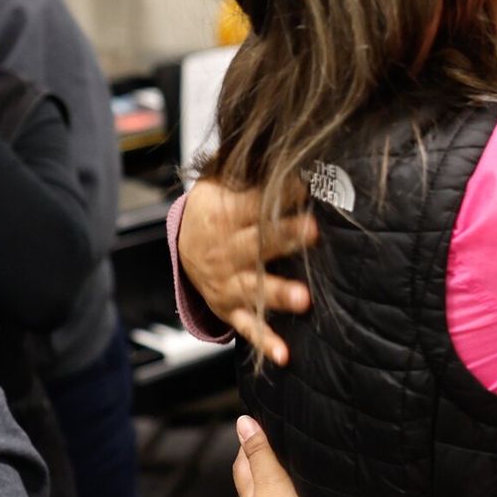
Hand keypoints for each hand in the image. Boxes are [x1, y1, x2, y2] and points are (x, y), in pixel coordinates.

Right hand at [181, 178, 317, 365]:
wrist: (183, 251)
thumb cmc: (217, 211)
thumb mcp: (220, 184)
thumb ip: (245, 170)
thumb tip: (277, 142)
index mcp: (221, 217)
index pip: (251, 204)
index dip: (277, 195)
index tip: (306, 187)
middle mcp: (223, 252)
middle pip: (256, 245)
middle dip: (285, 238)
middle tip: (313, 231)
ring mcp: (227, 284)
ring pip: (254, 289)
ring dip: (279, 294)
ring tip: (304, 299)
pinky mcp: (231, 310)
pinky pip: (248, 328)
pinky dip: (266, 343)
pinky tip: (284, 355)